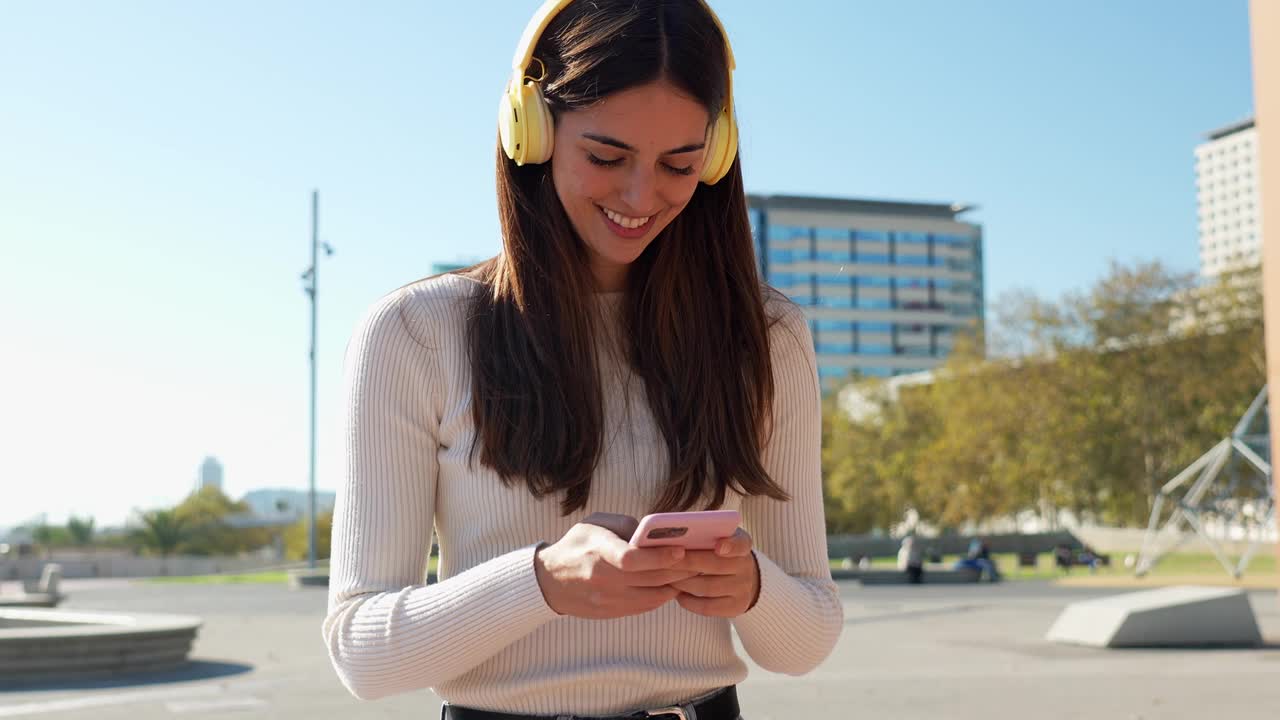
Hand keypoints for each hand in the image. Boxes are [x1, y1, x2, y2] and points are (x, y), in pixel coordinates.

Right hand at [534, 512, 697, 618]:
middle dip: (680, 569)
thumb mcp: (595, 524)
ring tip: (693, 571)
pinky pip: (647, 605)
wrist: (552, 582)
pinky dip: (664, 594)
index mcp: (598, 551)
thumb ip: (626, 525)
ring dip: (676, 583)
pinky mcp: (614, 612)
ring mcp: (609, 599)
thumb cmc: (577, 545)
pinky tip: (673, 583)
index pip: (631, 559)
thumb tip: (655, 532)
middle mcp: (604, 578)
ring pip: (654, 594)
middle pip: (651, 578)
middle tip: (702, 559)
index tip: (681, 550)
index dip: (659, 557)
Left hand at [668, 528, 760, 617]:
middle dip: (688, 563)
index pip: (741, 543)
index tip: (718, 546)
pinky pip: (708, 607)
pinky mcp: (736, 607)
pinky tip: (677, 594)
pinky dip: (689, 601)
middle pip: (716, 565)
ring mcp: (743, 588)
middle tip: (666, 560)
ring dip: (684, 583)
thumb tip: (675, 535)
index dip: (731, 545)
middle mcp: (746, 566)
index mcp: (742, 544)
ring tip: (666, 578)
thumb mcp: (719, 537)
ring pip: (708, 587)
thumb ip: (704, 534)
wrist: (741, 578)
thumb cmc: (718, 552)